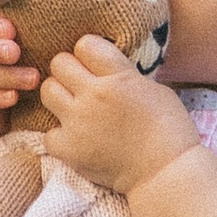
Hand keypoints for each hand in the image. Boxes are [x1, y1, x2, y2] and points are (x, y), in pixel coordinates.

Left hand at [38, 37, 201, 194]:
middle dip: (70, 71)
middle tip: (81, 85)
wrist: (165, 172)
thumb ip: (124, 75)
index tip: (95, 63)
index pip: (85, 44)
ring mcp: (78, 122)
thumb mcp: (153, 89)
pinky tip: (75, 138)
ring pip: (47, 91)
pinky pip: (48, 132)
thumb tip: (103, 67)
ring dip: (59, 97)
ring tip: (75, 108)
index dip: (89, 52)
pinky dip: (59, 135)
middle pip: (59, 63)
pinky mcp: (69, 149)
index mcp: (119, 78)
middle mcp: (94, 96)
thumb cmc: (169, 130)